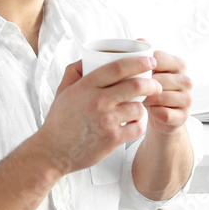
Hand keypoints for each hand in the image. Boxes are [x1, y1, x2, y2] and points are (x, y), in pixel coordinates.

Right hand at [33, 56, 161, 175]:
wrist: (52, 152)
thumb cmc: (59, 120)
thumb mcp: (62, 91)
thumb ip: (74, 71)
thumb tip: (88, 57)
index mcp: (86, 86)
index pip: (118, 67)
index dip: (138, 62)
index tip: (151, 60)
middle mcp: (97, 101)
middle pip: (135, 86)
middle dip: (152, 84)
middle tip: (156, 85)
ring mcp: (106, 121)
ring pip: (138, 108)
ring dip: (142, 107)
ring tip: (139, 108)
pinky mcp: (112, 139)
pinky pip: (137, 128)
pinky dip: (138, 126)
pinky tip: (133, 124)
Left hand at [137, 40, 191, 135]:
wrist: (159, 116)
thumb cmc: (151, 89)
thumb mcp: (147, 71)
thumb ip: (143, 54)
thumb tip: (140, 40)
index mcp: (179, 64)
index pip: (159, 58)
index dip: (142, 65)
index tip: (132, 71)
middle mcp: (187, 80)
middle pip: (159, 79)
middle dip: (142, 86)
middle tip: (130, 90)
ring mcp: (187, 99)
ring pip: (162, 97)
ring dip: (147, 100)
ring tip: (138, 100)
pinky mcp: (184, 116)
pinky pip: (165, 113)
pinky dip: (154, 113)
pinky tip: (148, 111)